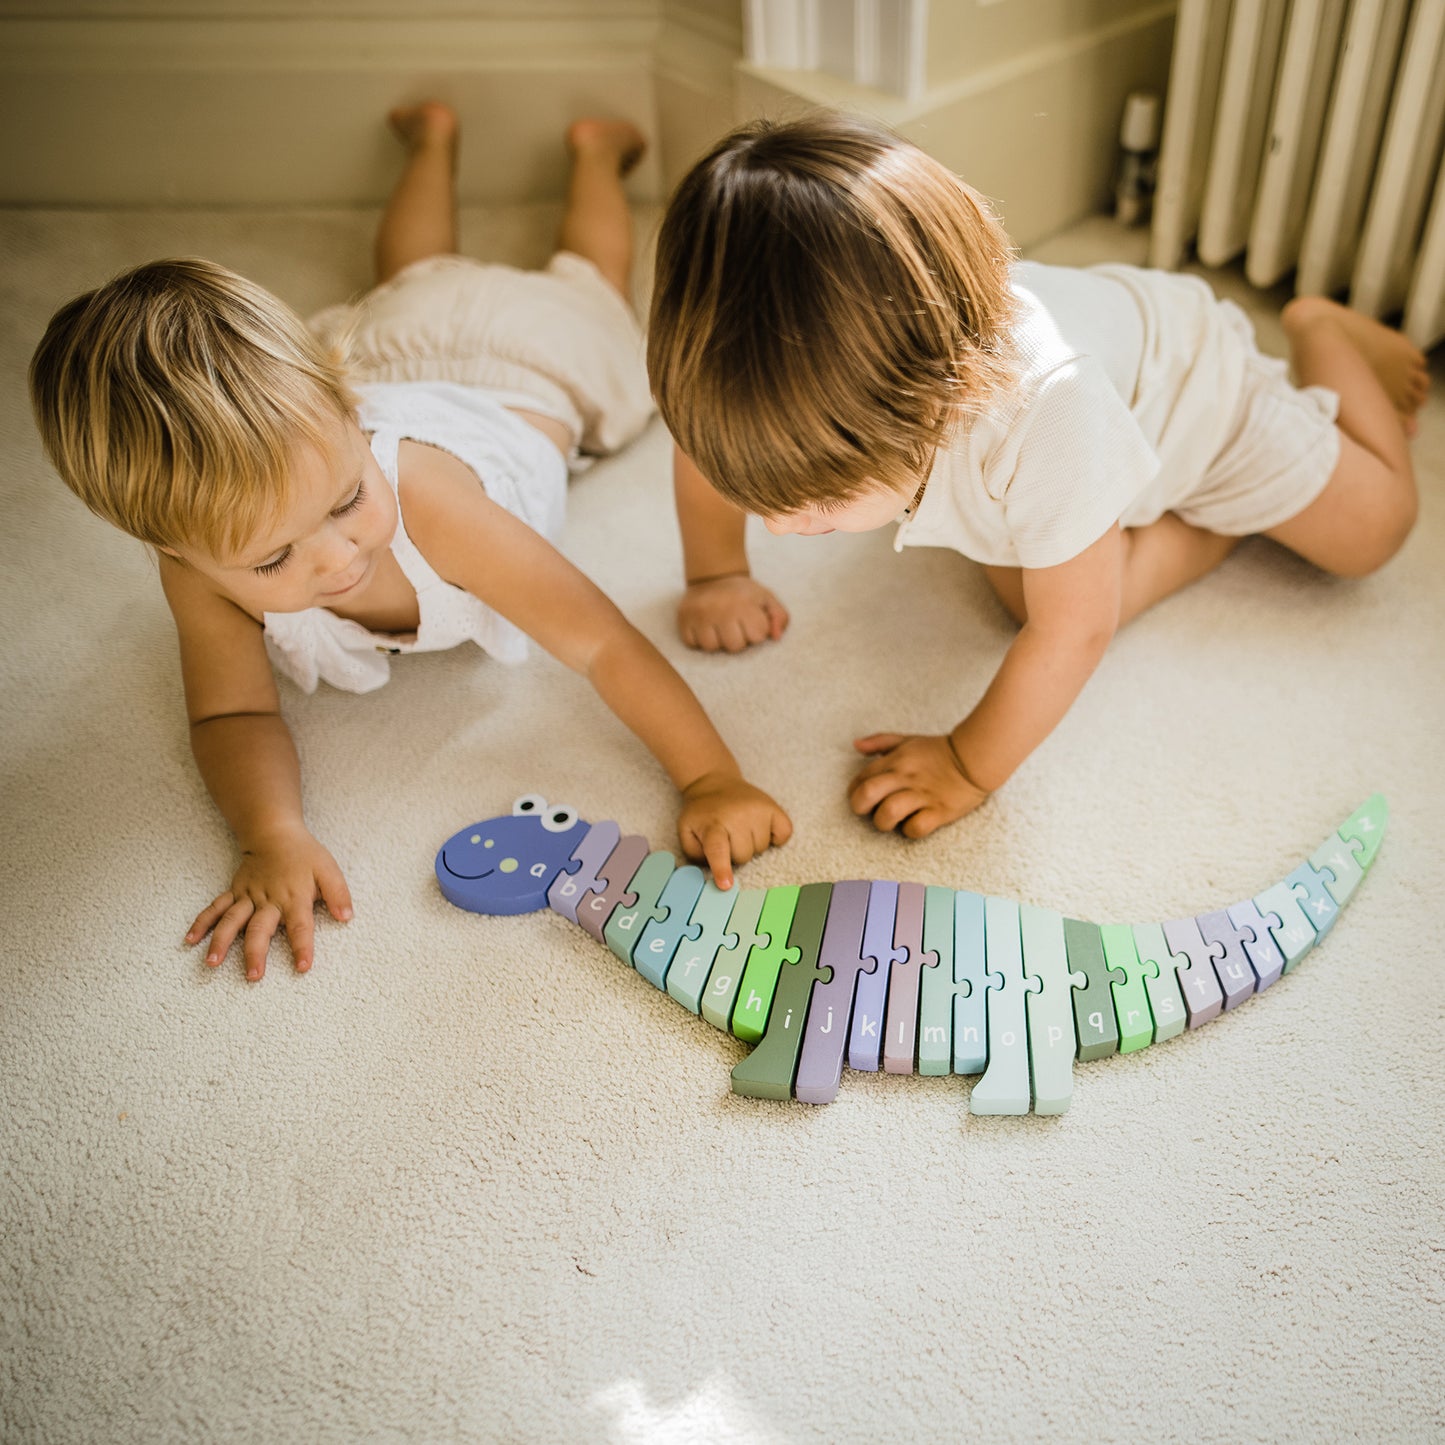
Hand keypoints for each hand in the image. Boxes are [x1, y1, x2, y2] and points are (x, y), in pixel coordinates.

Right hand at [184, 824, 352, 980]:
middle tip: (253, 976)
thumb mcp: (328, 870)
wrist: (275, 833)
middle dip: (255, 952)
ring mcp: (248, 896)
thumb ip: (338, 894)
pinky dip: (202, 923)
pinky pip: (216, 908)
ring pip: (232, 920)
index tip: (302, 967)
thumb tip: (346, 917)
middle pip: (260, 928)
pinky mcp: (234, 892)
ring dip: (221, 941)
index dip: (302, 946)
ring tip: (211, 963)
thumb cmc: (305, 855)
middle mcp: (268, 900)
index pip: (300, 926)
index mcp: (294, 897)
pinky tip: (190, 940)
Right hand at [677, 575, 788, 652]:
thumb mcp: (767, 599)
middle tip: (735, 627)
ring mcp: (700, 614)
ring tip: (720, 629)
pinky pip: (692, 643)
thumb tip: (776, 637)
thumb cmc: (744, 593)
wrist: (713, 575)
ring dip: (717, 641)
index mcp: (744, 603)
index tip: (752, 621)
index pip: (757, 636)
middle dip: (738, 640)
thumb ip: (780, 618)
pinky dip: (698, 639)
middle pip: (734, 647)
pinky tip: (705, 628)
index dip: (757, 632)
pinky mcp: (683, 619)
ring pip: (711, 647)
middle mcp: (721, 608)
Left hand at [678, 772, 792, 887]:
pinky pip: (784, 834)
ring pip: (762, 848)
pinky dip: (775, 836)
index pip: (717, 849)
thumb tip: (710, 870)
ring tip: (741, 828)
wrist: (714, 783)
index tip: (726, 885)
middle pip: (743, 856)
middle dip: (735, 854)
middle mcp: (737, 816)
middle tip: (727, 837)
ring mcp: (758, 810)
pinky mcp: (774, 807)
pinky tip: (761, 827)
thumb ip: (695, 854)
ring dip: (751, 844)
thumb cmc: (702, 814)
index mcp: (713, 825)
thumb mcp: (687, 832)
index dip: (722, 868)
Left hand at [849, 733, 990, 838]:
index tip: (862, 798)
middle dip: (860, 807)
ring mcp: (922, 795)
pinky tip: (914, 823)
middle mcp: (905, 777)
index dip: (854, 792)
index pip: (860, 779)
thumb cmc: (938, 751)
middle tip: (869, 811)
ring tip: (891, 820)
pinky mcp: (939, 811)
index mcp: (895, 761)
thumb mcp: (907, 740)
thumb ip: (880, 742)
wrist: (976, 758)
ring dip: (883, 822)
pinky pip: (916, 828)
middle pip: (867, 794)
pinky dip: (911, 830)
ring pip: (888, 813)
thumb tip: (856, 745)